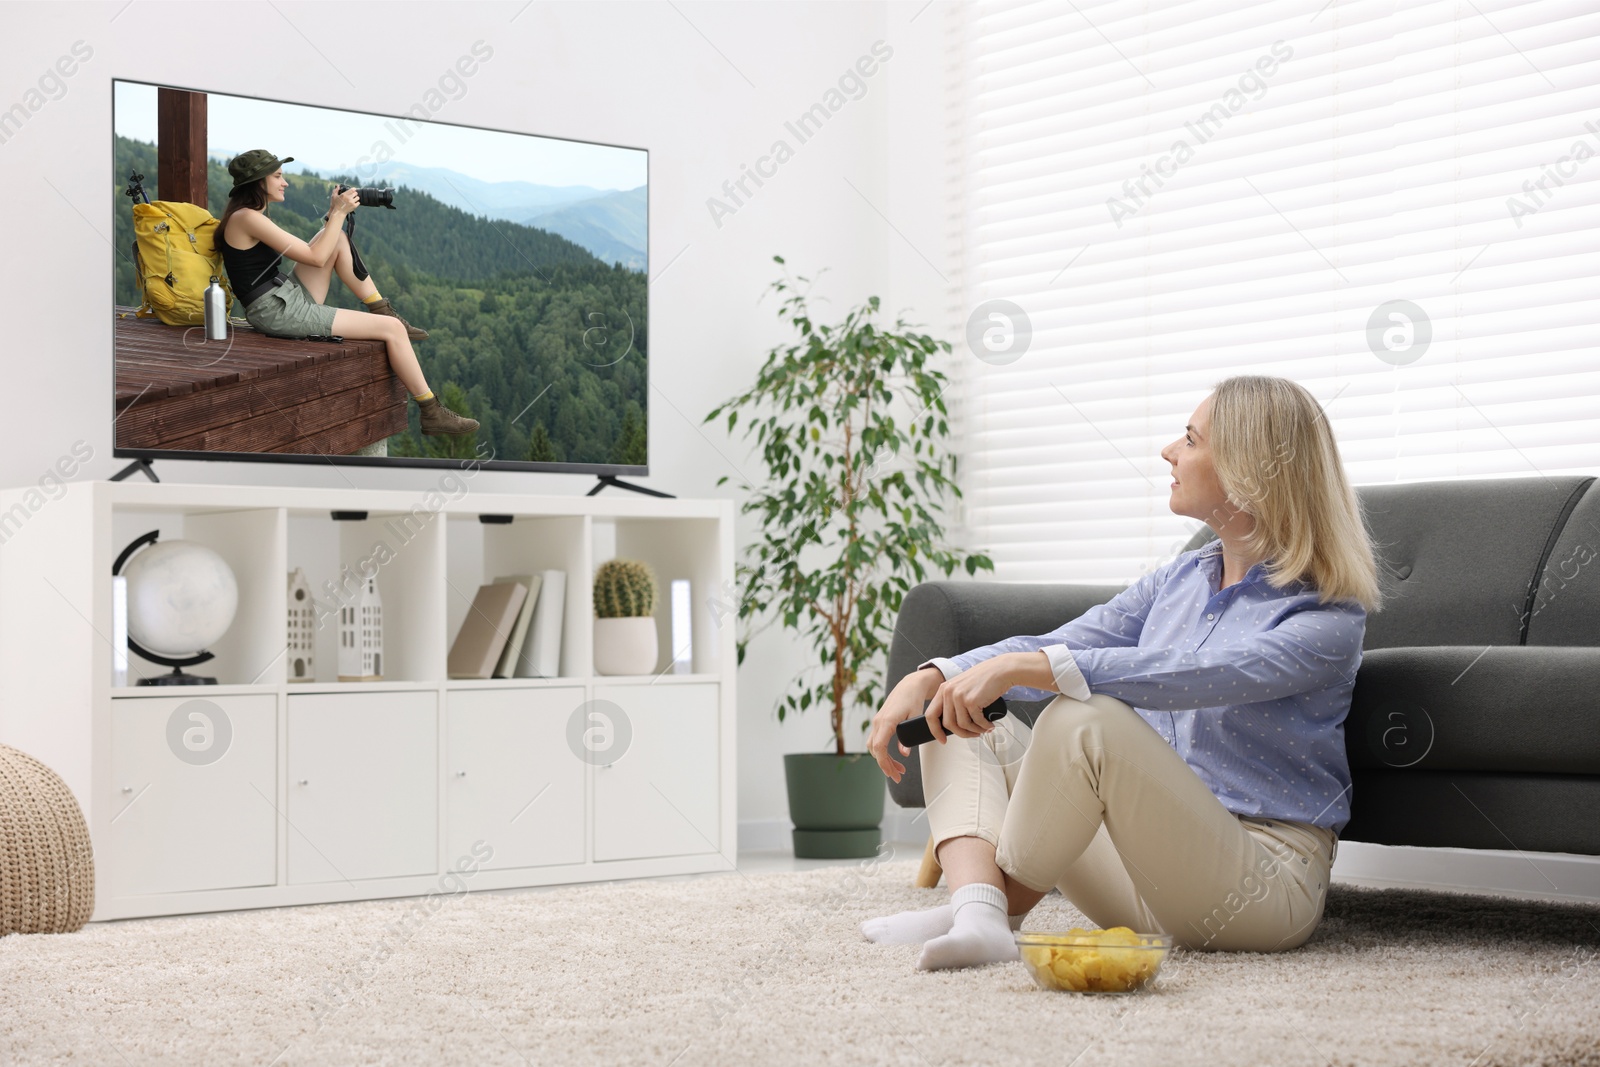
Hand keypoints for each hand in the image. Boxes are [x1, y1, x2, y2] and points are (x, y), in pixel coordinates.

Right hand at [329, 185, 358, 216]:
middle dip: (355, 194)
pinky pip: (358, 202)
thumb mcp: (334, 196)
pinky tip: (354, 203)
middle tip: (353, 195)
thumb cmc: (336, 204)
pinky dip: (357, 202)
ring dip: (356, 198)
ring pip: (358, 198)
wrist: (339, 212)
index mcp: (344, 195)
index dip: (354, 189)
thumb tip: (337, 185)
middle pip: (356, 193)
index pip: (352, 190)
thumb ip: (336, 190)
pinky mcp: (354, 206)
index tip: (354, 190)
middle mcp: (348, 198)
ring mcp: (352, 202)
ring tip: (354, 199)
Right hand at [867, 668, 942, 783]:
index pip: (879, 748)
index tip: (894, 774)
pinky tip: (895, 757)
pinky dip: (883, 751)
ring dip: (884, 759)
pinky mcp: (880, 721)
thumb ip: (908, 737)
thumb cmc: (914, 699)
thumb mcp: (915, 718)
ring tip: (899, 769)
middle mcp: (878, 722)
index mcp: (886, 722)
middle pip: (875, 750)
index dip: (884, 763)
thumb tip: (904, 754)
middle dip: (885, 765)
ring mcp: (877, 721)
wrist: (910, 685)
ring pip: (874, 746)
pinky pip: (877, 740)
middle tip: (899, 776)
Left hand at [921, 655, 1014, 744]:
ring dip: (974, 731)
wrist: (1001, 670)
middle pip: (948, 724)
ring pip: (962, 725)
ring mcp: (959, 696)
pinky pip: (976, 722)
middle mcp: (948, 692)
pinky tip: (989, 725)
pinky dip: (984, 726)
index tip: (942, 739)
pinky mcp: (971, 701)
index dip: (935, 730)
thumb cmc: (985, 679)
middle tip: (971, 735)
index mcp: (943, 689)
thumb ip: (954, 701)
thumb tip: (953, 724)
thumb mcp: (962, 687)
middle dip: (961, 734)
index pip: (931, 714)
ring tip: (983, 729)